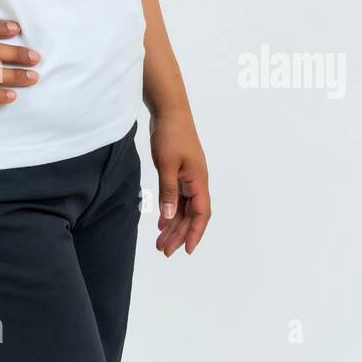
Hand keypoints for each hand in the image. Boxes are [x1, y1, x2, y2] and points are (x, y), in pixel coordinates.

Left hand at [148, 108, 210, 255]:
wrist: (169, 110)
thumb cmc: (170, 134)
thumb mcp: (166, 164)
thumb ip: (168, 191)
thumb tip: (168, 217)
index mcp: (199, 181)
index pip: (201, 214)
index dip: (195, 233)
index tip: (186, 250)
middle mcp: (197, 181)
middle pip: (191, 215)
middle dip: (179, 234)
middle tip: (164, 251)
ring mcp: (188, 177)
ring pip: (183, 208)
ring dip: (173, 225)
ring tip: (160, 242)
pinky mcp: (179, 172)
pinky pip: (177, 198)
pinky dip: (169, 211)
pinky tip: (160, 222)